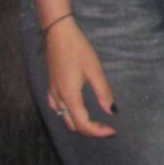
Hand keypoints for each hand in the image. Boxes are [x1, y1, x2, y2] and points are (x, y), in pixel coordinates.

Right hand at [43, 17, 116, 137]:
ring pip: (63, 118)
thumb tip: (112, 111)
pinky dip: (68, 115)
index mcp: (70, 96)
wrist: (57, 33)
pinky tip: (76, 109)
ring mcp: (52, 92)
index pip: (83, 124)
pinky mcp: (50, 86)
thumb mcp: (94, 70)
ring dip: (79, 124)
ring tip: (95, 121)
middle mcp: (58, 98)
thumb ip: (103, 92)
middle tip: (106, 127)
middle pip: (72, 125)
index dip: (98, 132)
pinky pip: (57, 108)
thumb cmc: (78, 49)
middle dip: (90, 130)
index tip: (112, 130)